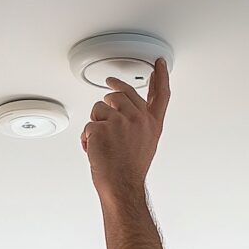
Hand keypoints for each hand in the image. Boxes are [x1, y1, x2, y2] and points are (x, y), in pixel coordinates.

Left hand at [81, 57, 170, 198]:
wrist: (122, 185)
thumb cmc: (130, 170)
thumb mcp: (145, 144)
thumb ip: (140, 123)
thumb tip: (126, 109)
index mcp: (152, 124)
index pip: (160, 95)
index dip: (161, 77)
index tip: (159, 64)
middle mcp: (139, 119)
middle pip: (122, 94)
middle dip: (111, 96)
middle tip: (108, 91)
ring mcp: (120, 121)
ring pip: (100, 107)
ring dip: (97, 122)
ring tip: (104, 141)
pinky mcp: (102, 127)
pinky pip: (88, 124)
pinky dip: (87, 138)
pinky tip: (95, 150)